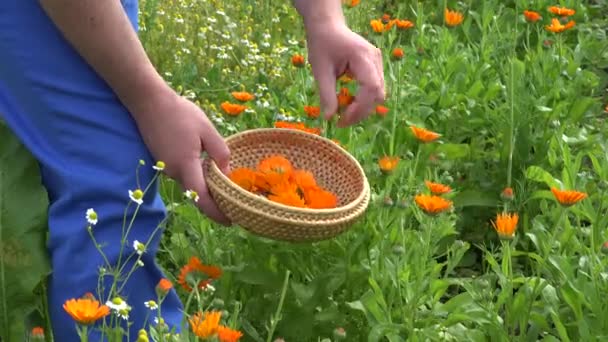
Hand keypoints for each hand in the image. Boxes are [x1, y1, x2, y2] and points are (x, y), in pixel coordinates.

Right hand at [132, 89, 231, 225]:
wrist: (148, 102)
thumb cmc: (180, 113)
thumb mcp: (207, 130)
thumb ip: (220, 152)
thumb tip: (227, 173)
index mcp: (186, 166)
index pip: (202, 199)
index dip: (216, 213)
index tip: (231, 221)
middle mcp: (174, 172)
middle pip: (196, 194)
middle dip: (214, 202)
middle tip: (234, 204)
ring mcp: (166, 167)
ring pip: (190, 183)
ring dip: (206, 187)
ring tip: (225, 187)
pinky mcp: (162, 161)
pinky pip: (183, 174)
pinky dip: (196, 177)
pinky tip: (208, 169)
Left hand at [306, 23, 385, 126]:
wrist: (327, 26)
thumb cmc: (322, 44)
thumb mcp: (320, 70)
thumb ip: (326, 94)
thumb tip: (329, 118)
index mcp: (363, 56)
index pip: (370, 87)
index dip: (360, 108)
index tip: (343, 120)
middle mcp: (375, 59)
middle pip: (378, 93)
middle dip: (361, 111)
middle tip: (342, 122)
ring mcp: (378, 62)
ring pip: (378, 93)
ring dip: (363, 107)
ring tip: (344, 114)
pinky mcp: (375, 66)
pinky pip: (374, 88)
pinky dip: (363, 100)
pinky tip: (349, 104)